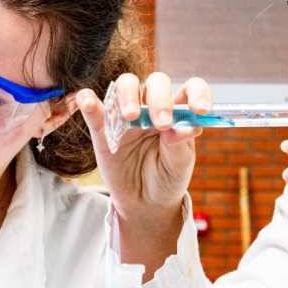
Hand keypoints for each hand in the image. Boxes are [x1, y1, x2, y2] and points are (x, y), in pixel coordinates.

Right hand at [77, 71, 210, 229]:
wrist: (145, 203)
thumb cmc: (167, 178)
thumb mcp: (179, 164)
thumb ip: (180, 144)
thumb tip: (181, 127)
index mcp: (178, 112)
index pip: (190, 89)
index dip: (197, 93)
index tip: (201, 111)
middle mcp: (153, 106)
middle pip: (156, 83)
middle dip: (159, 99)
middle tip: (161, 123)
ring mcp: (127, 115)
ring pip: (126, 85)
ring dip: (128, 95)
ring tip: (130, 116)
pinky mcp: (104, 129)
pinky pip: (94, 109)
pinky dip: (88, 101)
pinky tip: (87, 100)